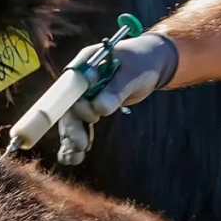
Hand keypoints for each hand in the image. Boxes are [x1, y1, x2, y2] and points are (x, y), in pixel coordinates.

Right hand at [56, 32, 178, 165]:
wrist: (149, 63)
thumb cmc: (141, 62)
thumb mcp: (132, 72)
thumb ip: (116, 89)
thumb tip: (100, 109)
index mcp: (85, 65)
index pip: (71, 86)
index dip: (74, 104)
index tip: (89, 118)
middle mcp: (80, 81)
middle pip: (70, 105)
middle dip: (72, 127)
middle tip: (80, 146)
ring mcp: (84, 95)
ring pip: (73, 118)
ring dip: (72, 138)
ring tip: (74, 158)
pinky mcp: (91, 107)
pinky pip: (81, 124)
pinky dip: (77, 140)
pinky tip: (74, 158)